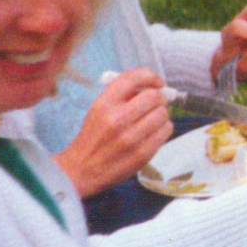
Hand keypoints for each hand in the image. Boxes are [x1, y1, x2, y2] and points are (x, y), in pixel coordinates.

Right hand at [54, 68, 173, 195]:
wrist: (81, 170)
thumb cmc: (94, 137)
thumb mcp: (99, 110)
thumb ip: (123, 95)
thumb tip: (154, 86)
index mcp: (104, 104)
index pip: (134, 78)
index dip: (151, 76)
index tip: (158, 83)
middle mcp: (116, 119)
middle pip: (154, 96)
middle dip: (159, 98)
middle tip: (155, 104)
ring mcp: (130, 138)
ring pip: (163, 113)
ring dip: (161, 115)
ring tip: (150, 121)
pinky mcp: (142, 153)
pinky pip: (166, 130)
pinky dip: (163, 129)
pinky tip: (151, 133)